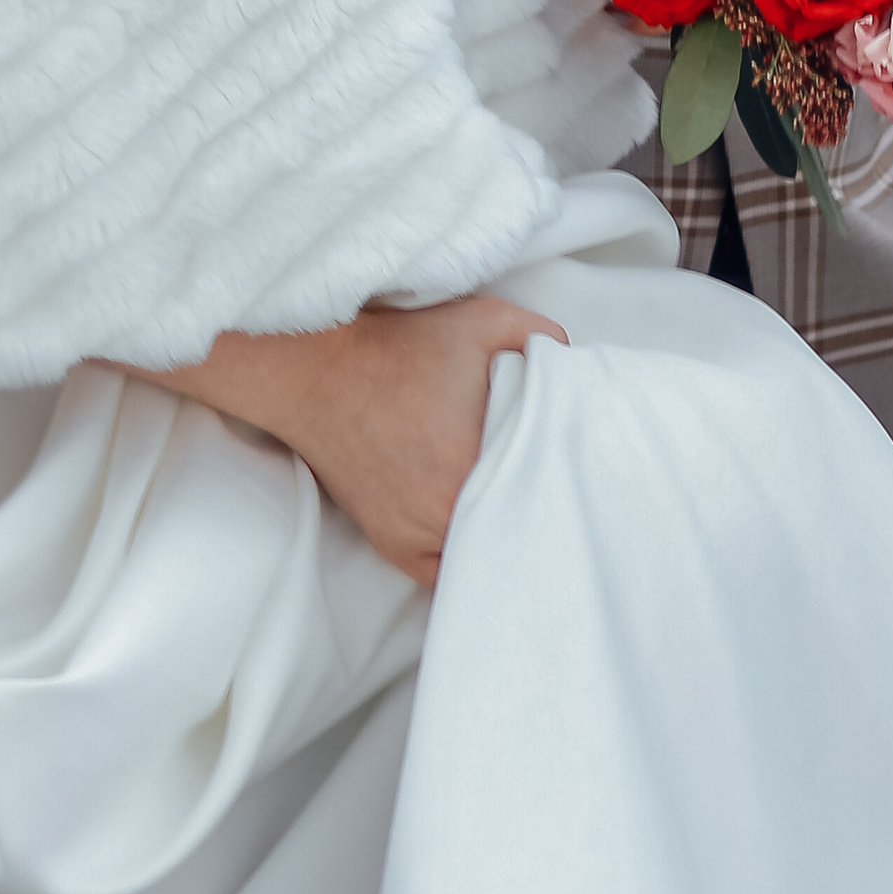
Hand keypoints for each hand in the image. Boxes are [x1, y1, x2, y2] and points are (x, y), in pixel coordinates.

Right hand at [156, 294, 561, 587]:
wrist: (315, 370)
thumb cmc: (397, 348)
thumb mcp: (484, 320)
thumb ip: (543, 338)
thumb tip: (573, 363)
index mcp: (470, 468)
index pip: (542, 495)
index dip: (564, 483)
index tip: (576, 473)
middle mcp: (441, 516)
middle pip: (513, 532)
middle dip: (535, 514)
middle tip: (557, 495)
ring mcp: (411, 536)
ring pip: (477, 559)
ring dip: (497, 538)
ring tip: (516, 511)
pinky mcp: (388, 542)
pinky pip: (438, 574)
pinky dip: (460, 557)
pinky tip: (477, 532)